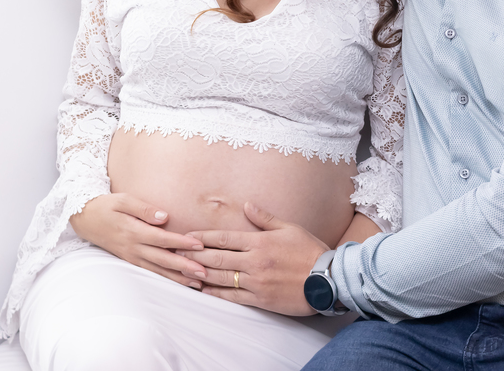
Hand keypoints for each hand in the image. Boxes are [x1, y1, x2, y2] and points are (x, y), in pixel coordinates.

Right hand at [70, 193, 207, 288]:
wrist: (84, 218)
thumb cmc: (105, 206)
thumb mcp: (123, 200)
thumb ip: (144, 208)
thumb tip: (165, 217)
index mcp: (133, 231)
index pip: (162, 239)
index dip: (181, 242)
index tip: (200, 245)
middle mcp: (133, 247)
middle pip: (162, 259)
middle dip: (184, 266)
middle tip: (204, 272)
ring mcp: (131, 256)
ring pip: (157, 270)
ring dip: (177, 277)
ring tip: (197, 282)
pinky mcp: (130, 260)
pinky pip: (150, 271)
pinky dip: (165, 278)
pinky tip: (178, 281)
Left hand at [180, 202, 328, 315]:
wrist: (328, 279)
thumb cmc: (310, 251)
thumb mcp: (289, 228)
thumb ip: (265, 218)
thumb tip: (247, 205)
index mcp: (259, 241)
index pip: (224, 237)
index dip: (203, 237)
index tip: (188, 236)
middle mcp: (254, 261)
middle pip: (216, 257)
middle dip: (194, 255)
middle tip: (176, 253)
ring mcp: (255, 281)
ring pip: (220, 277)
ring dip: (200, 274)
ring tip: (183, 271)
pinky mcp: (259, 298)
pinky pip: (232, 296)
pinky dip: (216, 293)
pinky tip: (204, 290)